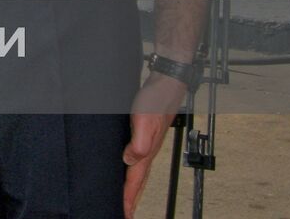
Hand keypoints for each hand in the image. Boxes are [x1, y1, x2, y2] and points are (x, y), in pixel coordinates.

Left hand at [122, 72, 186, 216]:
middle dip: (132, 199)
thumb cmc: (155, 100)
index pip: (135, 180)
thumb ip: (138, 143)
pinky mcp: (143, 134)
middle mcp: (148, 150)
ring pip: (138, 171)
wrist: (165, 84)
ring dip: (132, 187)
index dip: (128, 198)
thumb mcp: (143, 121)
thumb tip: (128, 161)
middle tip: (126, 213)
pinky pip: (136, 158)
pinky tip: (128, 168)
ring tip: (127, 200)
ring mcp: (147, 143)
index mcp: (147, 151)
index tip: (123, 214)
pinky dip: (132, 170)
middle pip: (138, 181)